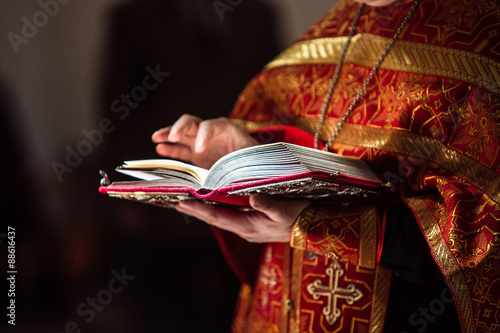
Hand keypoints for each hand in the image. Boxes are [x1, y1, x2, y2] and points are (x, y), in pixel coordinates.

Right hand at [152, 114, 258, 168]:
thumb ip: (244, 164)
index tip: (199, 149)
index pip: (210, 126)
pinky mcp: (195, 154)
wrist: (255, 165)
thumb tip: (240, 178)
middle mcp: (211, 133)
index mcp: (226, 129)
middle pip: (191, 123)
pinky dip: (170, 149)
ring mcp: (201, 142)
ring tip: (156, 138)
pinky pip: (180, 149)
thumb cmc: (256, 160)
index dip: (203, 135)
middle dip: (180, 128)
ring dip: (168, 134)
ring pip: (181, 133)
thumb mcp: (252, 160)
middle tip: (173, 137)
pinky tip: (159, 149)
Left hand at [175, 194, 309, 242]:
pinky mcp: (254, 225)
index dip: (199, 209)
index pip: (217, 217)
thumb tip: (253, 197)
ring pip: (222, 218)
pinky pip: (231, 216)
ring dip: (206, 210)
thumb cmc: (300, 217)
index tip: (182, 202)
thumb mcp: (285, 210)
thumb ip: (269, 204)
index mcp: (248, 227)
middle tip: (178, 201)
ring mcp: (249, 228)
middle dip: (197, 210)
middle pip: (215, 219)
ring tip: (191, 201)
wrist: (313, 227)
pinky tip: (214, 202)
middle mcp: (245, 230)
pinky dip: (219, 209)